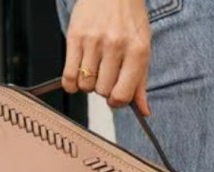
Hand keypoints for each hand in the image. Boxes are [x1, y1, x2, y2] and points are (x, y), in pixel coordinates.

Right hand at [61, 0, 151, 115]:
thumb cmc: (129, 18)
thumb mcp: (142, 47)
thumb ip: (141, 82)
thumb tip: (143, 111)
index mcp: (137, 51)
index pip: (122, 95)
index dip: (117, 101)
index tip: (115, 96)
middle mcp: (116, 46)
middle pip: (102, 91)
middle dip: (102, 88)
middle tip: (104, 75)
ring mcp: (94, 41)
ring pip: (85, 85)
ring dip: (87, 84)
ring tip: (92, 70)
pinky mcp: (75, 37)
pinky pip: (69, 75)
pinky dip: (71, 83)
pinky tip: (77, 75)